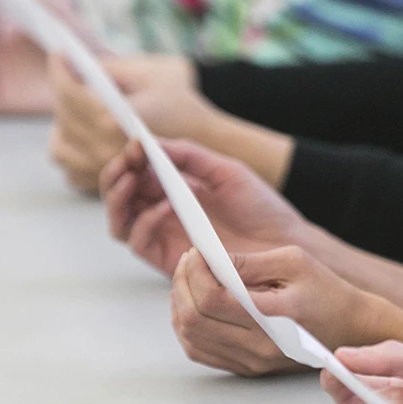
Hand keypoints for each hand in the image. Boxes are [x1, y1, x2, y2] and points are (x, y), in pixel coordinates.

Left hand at [50, 55, 217, 189]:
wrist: (211, 142)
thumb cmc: (183, 103)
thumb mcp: (149, 73)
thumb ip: (108, 70)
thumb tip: (75, 67)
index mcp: (112, 120)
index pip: (70, 93)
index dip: (58, 70)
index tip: (58, 53)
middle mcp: (103, 150)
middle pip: (63, 118)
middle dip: (66, 94)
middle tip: (78, 78)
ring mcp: (104, 171)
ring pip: (60, 148)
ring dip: (65, 127)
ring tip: (80, 111)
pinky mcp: (107, 186)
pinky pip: (71, 170)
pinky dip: (74, 152)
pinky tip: (89, 136)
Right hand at [101, 139, 313, 271]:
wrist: (286, 243)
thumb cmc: (261, 208)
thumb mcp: (225, 171)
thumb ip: (189, 155)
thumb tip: (150, 142)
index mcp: (175, 189)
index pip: (137, 173)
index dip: (130, 158)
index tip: (136, 143)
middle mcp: (164, 214)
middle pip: (120, 197)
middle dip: (116, 175)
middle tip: (128, 161)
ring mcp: (165, 237)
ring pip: (120, 222)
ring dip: (118, 198)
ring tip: (132, 178)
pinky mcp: (170, 261)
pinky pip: (139, 243)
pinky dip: (144, 222)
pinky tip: (165, 206)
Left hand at [171, 246, 386, 375]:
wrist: (350, 329)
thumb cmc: (327, 292)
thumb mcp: (294, 261)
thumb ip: (249, 262)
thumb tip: (210, 259)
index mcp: (273, 318)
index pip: (212, 299)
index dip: (194, 272)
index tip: (197, 252)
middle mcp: (258, 347)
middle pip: (194, 319)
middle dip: (182, 284)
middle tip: (189, 262)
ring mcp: (250, 362)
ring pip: (191, 337)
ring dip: (180, 305)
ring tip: (190, 279)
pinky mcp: (246, 368)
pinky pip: (199, 351)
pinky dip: (187, 326)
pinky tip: (194, 304)